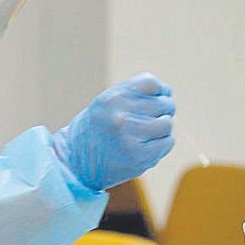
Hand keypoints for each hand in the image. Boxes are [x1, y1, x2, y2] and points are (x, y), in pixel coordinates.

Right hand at [52, 72, 175, 190]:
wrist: (76, 161)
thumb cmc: (96, 128)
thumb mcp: (106, 101)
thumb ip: (133, 93)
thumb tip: (168, 92)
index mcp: (113, 97)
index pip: (152, 83)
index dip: (161, 91)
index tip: (158, 99)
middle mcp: (121, 115)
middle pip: (163, 104)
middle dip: (163, 110)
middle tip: (151, 120)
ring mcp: (130, 137)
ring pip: (167, 124)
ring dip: (163, 129)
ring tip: (149, 134)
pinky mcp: (139, 156)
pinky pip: (167, 142)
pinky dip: (163, 143)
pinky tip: (150, 145)